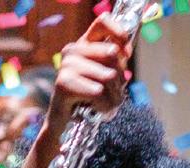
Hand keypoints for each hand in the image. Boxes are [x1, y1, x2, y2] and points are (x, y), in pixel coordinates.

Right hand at [49, 12, 134, 126]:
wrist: (66, 123)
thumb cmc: (89, 100)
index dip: (120, 34)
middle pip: (112, 55)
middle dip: (119, 80)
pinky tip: (96, 110)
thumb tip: (126, 51)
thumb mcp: (107, 78)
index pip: (103, 22)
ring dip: (113, 98)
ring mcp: (66, 65)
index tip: (126, 54)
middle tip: (113, 95)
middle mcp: (73, 50)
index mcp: (84, 44)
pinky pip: (98, 92)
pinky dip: (104, 106)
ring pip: (108, 76)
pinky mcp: (64, 84)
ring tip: (105, 105)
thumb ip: (116, 62)